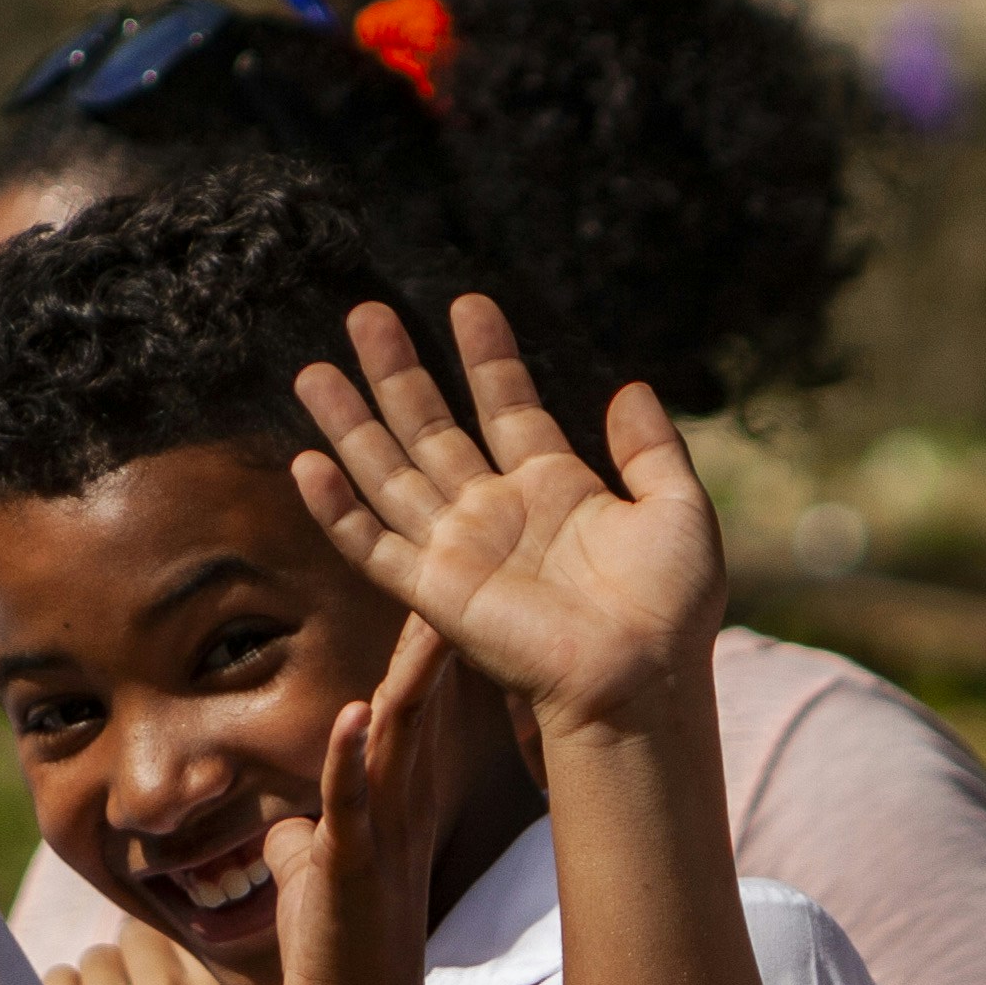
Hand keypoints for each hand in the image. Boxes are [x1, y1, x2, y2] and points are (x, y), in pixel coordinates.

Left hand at [262, 613, 454, 984]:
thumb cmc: (337, 956)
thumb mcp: (317, 875)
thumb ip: (308, 833)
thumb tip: (290, 818)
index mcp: (393, 806)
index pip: (409, 713)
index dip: (420, 652)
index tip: (434, 589)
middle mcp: (399, 810)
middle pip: (420, 706)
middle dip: (435, 639)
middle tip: (460, 569)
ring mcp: (379, 836)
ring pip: (398, 738)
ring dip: (408, 674)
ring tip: (427, 612)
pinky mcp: (352, 867)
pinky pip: (351, 801)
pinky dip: (349, 754)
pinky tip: (356, 709)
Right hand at [291, 295, 725, 741]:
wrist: (642, 680)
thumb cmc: (670, 609)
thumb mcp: (678, 510)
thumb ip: (652, 448)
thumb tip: (631, 386)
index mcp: (556, 489)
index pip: (507, 405)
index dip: (487, 356)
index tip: (468, 304)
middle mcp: (498, 512)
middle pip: (433, 428)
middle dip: (400, 372)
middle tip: (367, 314)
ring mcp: (461, 549)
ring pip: (389, 472)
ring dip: (350, 423)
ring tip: (314, 370)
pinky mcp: (433, 590)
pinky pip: (373, 545)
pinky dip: (337, 509)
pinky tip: (307, 463)